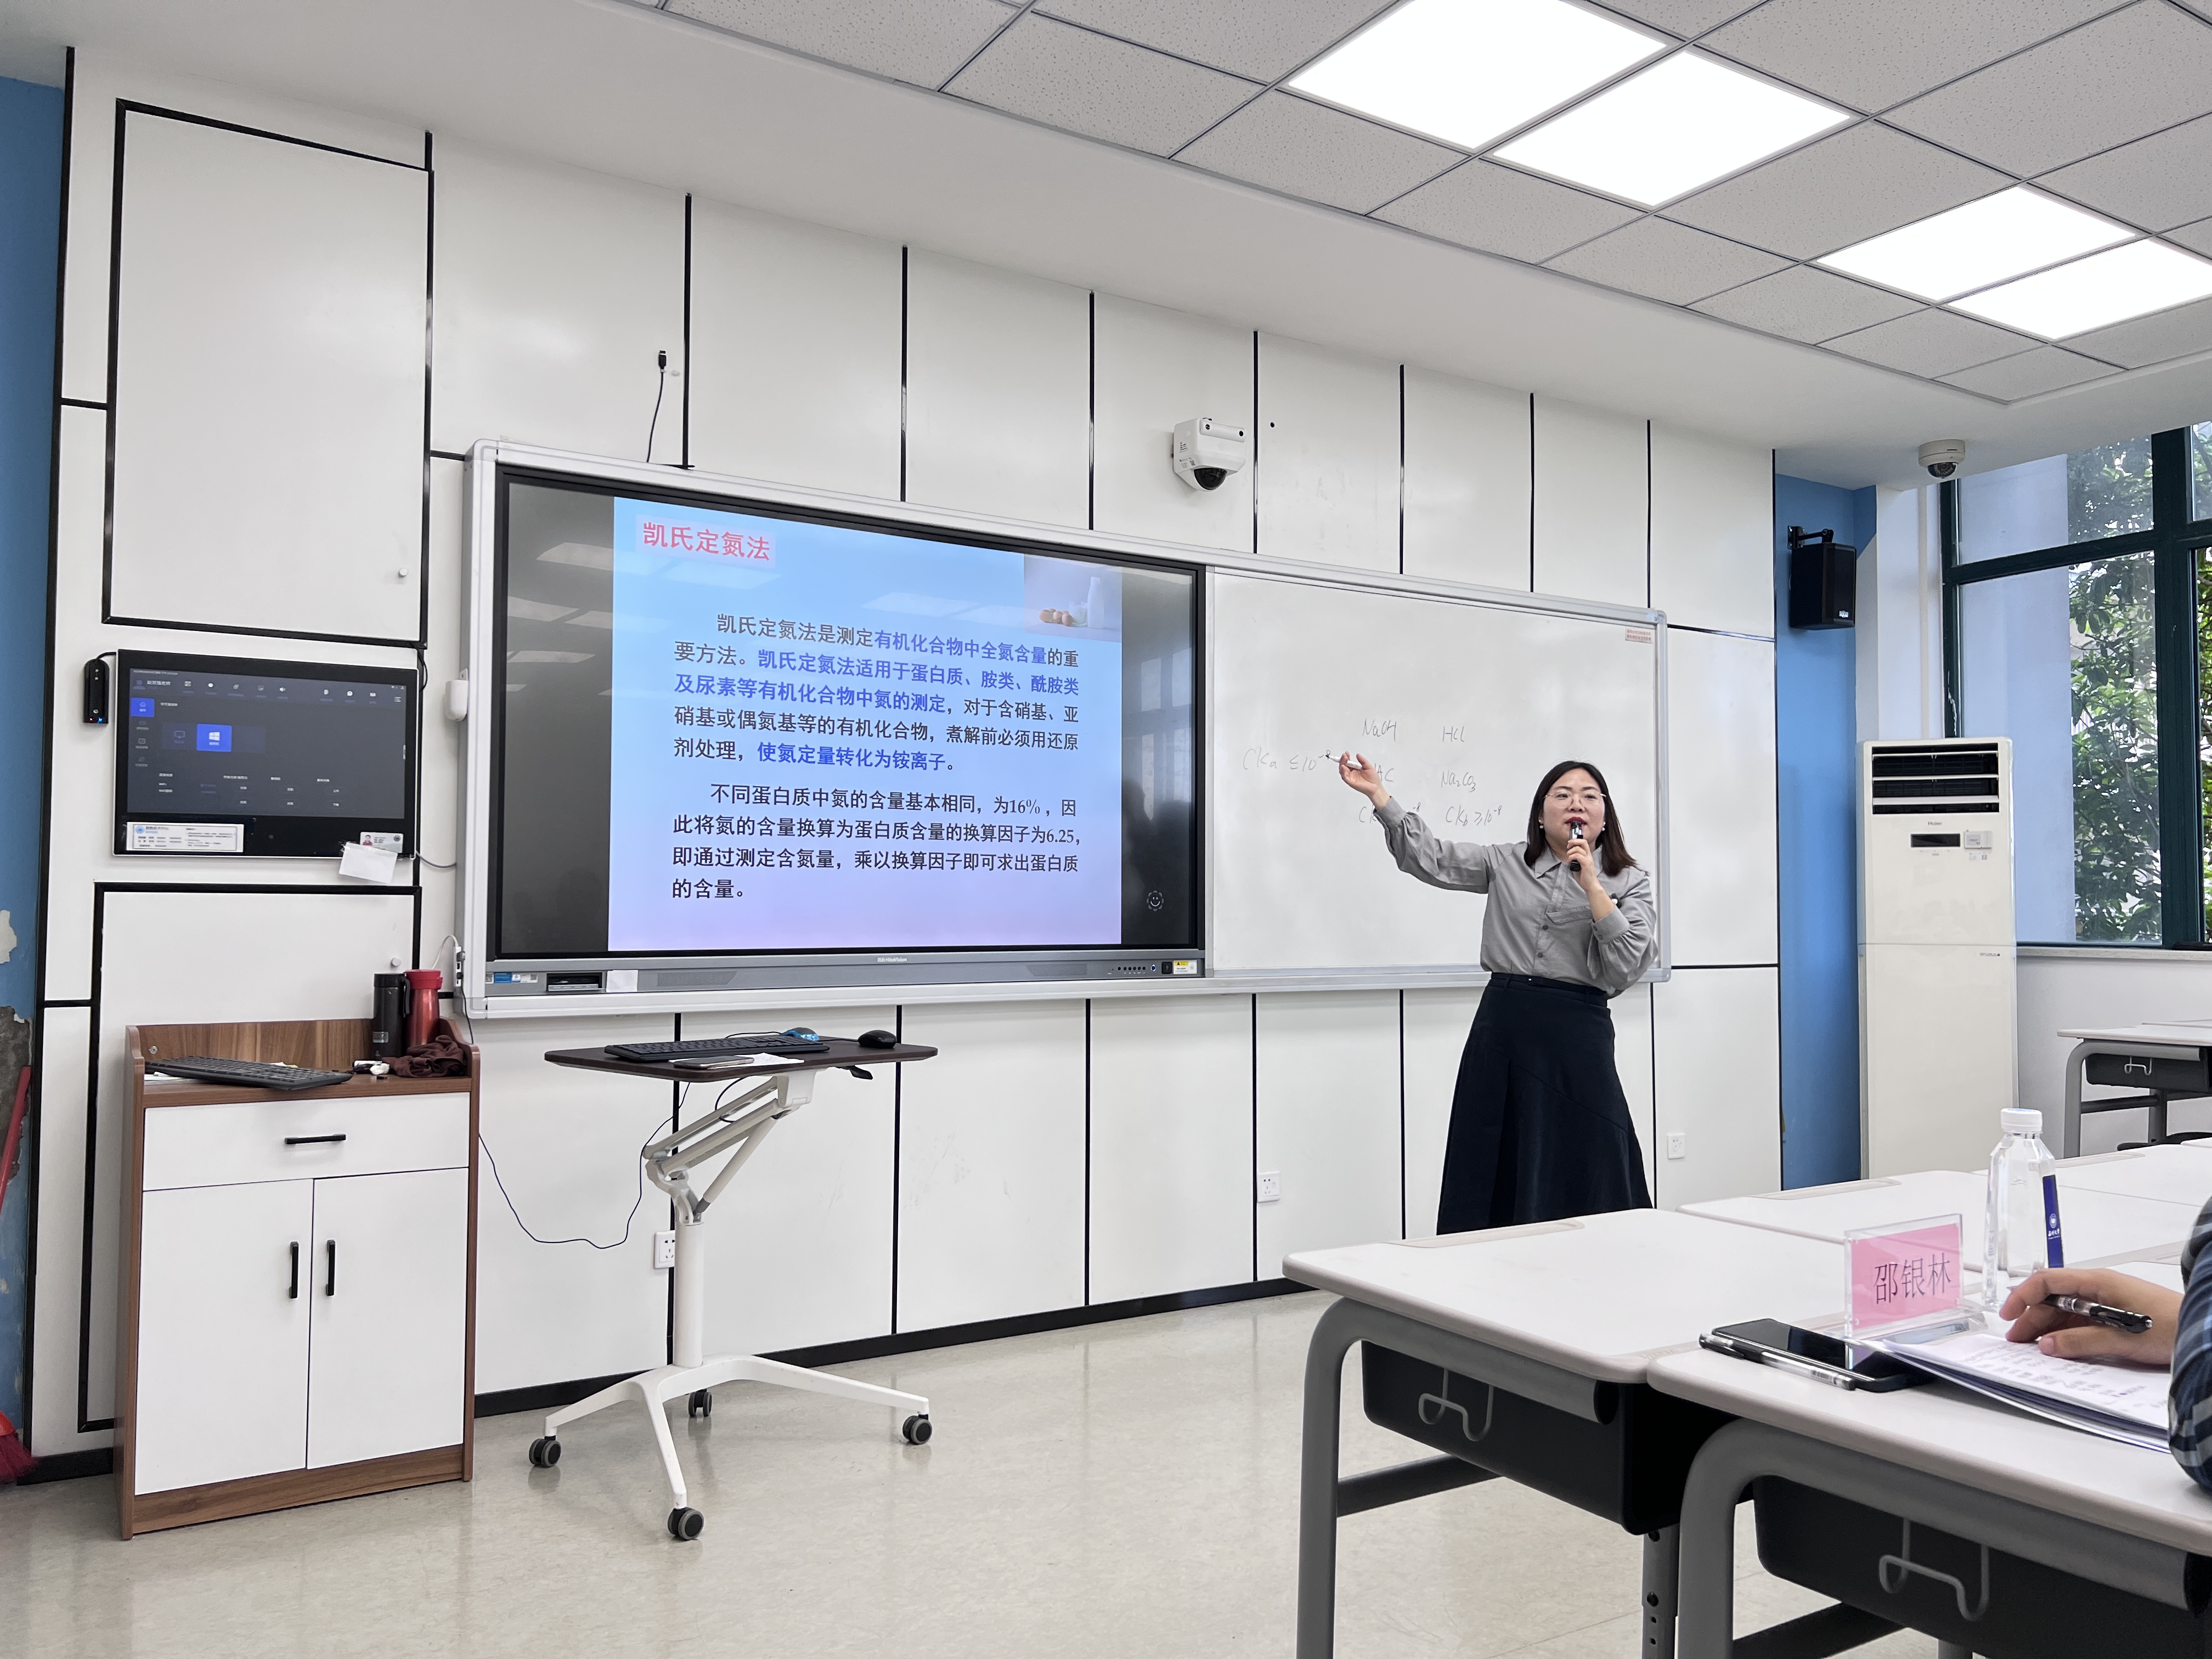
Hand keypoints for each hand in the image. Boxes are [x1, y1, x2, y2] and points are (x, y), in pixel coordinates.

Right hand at [1336, 752, 1387, 808]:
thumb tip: (1357, 755)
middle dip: (1343, 760)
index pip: (1348, 762)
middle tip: (1345, 755)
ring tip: (1344, 759)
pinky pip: (1344, 777)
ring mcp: (1350, 777)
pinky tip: (1343, 767)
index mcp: (1356, 769)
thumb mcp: (1369, 767)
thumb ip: (1363, 761)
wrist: (1376, 787)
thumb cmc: (1373, 779)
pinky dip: (1342, 771)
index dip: (1347, 758)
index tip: (1346, 753)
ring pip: (1342, 770)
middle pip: (1344, 765)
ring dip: (1342, 764)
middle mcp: (1352, 773)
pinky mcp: (1350, 782)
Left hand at [1563, 822, 1599, 892]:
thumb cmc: (1584, 877)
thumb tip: (1569, 856)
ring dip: (1570, 852)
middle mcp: (1589, 856)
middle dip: (1573, 841)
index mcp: (1587, 856)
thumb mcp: (1578, 866)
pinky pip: (1577, 856)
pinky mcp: (1586, 864)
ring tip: (1568, 858)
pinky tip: (1569, 861)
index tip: (1569, 845)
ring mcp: (1588, 859)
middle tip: (1568, 846)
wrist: (1590, 885)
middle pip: (1583, 842)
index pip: (1583, 843)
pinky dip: (1571, 857)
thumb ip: (1575, 860)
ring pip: (1578, 849)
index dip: (1576, 841)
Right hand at [1999, 1268, 2180, 1364]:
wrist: (2201, 1331)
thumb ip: (2081, 1341)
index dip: (2023, 1296)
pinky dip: (2066, 1332)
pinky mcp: (2115, 1314)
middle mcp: (2099, 1287)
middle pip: (2054, 1298)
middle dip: (2032, 1317)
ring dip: (2048, 1327)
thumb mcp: (2122, 1339)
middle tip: (2017, 1341)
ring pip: (2066, 1310)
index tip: (2009, 1315)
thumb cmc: (2170, 1327)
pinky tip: (2059, 1346)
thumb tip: (2048, 1346)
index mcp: (2097, 1282)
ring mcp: (2107, 1301)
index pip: (2048, 1281)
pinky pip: (2082, 1320)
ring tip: (2034, 1346)